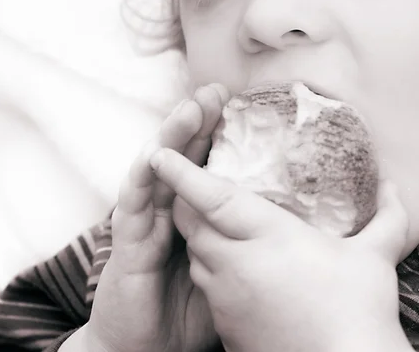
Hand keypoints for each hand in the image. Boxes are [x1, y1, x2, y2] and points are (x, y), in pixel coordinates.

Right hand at [80, 84, 229, 351]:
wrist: (144, 349)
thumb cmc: (188, 312)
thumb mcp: (227, 272)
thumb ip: (243, 245)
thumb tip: (292, 229)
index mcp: (192, 215)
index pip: (206, 166)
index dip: (219, 135)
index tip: (239, 105)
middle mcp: (167, 211)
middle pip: (183, 158)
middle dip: (198, 122)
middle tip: (216, 91)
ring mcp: (145, 224)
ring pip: (158, 171)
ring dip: (172, 138)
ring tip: (191, 109)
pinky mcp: (126, 244)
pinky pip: (133, 206)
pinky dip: (143, 178)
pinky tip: (153, 154)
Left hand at [150, 149, 412, 351]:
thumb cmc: (359, 314)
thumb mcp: (375, 259)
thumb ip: (386, 217)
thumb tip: (396, 187)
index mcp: (269, 236)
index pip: (212, 197)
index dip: (182, 173)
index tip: (159, 152)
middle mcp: (238, 264)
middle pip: (192, 225)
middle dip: (188, 203)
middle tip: (197, 188)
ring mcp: (227, 297)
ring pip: (196, 256)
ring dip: (201, 238)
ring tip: (221, 229)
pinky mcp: (226, 325)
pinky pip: (207, 288)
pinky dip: (213, 272)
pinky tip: (239, 273)